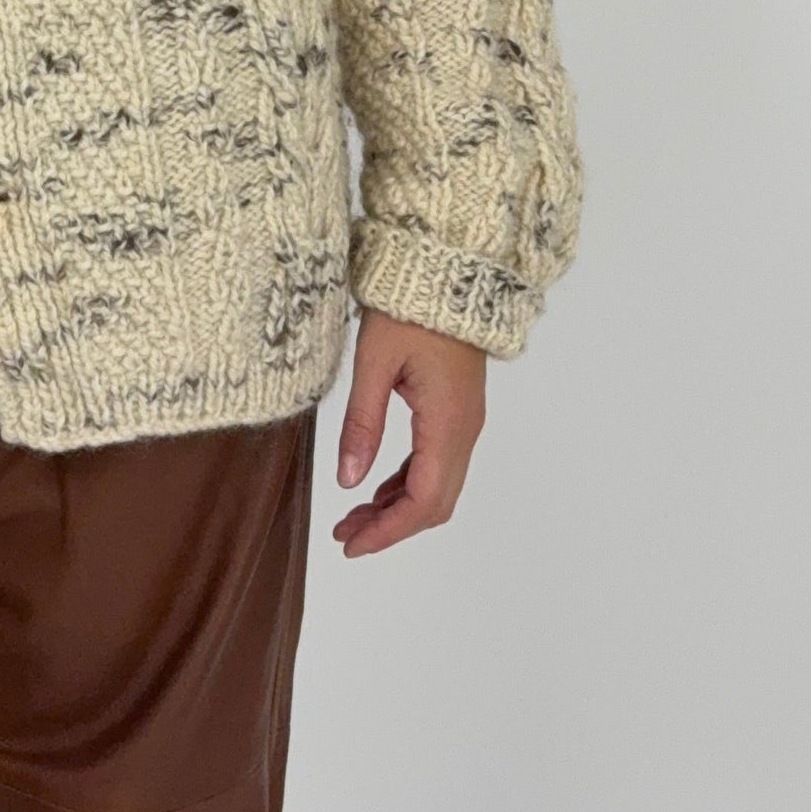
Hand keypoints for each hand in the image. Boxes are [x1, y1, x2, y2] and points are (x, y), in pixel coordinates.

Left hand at [331, 309, 486, 556]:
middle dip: (391, 526)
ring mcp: (465, 420)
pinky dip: (407, 481)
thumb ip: (362, 422)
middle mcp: (465, 430)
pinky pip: (436, 461)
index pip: (423, 501)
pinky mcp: (457, 409)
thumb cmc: (409, 307)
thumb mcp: (375, 361)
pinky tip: (378, 485)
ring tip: (353, 516)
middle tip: (346, 535)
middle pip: (435, 502)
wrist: (448, 267)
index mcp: (448, 424)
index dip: (388, 532)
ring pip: (437, 484)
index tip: (351, 544)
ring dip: (398, 506)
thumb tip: (348, 481)